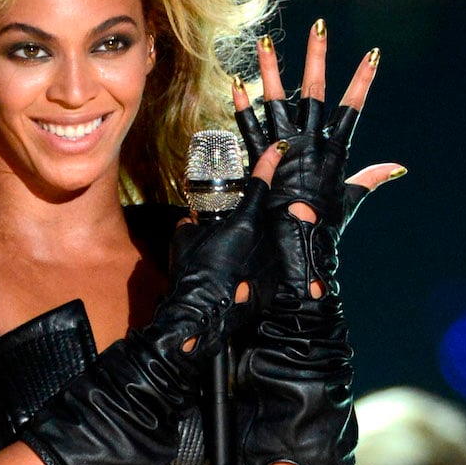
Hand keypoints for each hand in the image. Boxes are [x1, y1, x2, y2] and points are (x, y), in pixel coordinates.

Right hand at [152, 142, 284, 358]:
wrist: (199, 317)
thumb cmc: (190, 273)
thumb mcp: (184, 238)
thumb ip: (190, 222)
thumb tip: (191, 217)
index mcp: (246, 223)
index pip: (261, 185)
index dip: (270, 162)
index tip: (282, 147)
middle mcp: (265, 240)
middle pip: (260, 220)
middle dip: (246, 224)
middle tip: (229, 238)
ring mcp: (271, 264)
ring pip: (262, 246)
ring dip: (248, 250)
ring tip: (228, 266)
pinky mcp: (271, 286)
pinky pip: (263, 270)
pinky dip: (251, 272)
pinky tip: (234, 283)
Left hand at [233, 20, 403, 297]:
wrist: (297, 251)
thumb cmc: (324, 229)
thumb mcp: (350, 201)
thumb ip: (370, 178)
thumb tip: (397, 167)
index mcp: (333, 152)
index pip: (352, 109)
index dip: (362, 81)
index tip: (373, 53)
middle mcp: (310, 144)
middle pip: (315, 92)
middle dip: (317, 57)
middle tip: (318, 24)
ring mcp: (283, 150)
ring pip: (277, 101)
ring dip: (270, 70)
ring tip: (263, 40)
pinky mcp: (259, 161)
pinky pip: (248, 128)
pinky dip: (242, 106)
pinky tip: (234, 82)